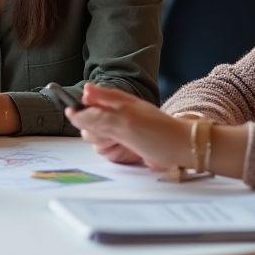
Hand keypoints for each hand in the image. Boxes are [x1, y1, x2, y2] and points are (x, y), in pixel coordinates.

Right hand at [67, 83, 188, 169]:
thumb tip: (72, 113)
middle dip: (97, 133)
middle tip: (113, 133)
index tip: (77, 115)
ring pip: (95, 140)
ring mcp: (117, 130)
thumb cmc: (158, 132)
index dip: (80, 109)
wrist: (181, 150)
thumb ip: (96, 117)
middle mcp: (113, 114)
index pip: (85, 100)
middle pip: (86, 124)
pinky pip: (106, 152)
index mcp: (113, 100)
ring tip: (125, 143)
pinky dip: (115, 154)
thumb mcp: (124, 122)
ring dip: (107, 145)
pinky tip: (128, 151)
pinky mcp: (121, 146)